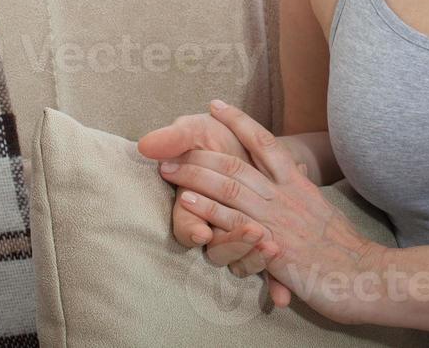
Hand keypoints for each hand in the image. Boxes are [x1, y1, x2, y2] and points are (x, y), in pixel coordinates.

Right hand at [137, 111, 296, 307]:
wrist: (250, 142)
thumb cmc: (214, 137)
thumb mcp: (194, 131)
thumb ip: (173, 139)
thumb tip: (146, 145)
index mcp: (195, 204)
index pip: (186, 225)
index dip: (190, 229)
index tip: (201, 232)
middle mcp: (214, 226)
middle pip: (217, 248)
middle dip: (233, 243)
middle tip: (252, 233)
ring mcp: (238, 234)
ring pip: (240, 263)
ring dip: (254, 259)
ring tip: (271, 246)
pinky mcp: (262, 240)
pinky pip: (266, 272)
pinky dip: (274, 284)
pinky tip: (282, 297)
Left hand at [157, 99, 385, 324]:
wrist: (361, 273)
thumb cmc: (341, 247)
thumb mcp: (322, 210)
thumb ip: (302, 194)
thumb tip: (294, 176)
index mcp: (298, 184)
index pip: (266, 143)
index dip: (238, 122)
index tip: (216, 105)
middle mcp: (285, 194)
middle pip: (237, 162)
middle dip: (202, 151)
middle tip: (174, 144)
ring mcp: (276, 218)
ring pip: (229, 187)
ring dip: (194, 176)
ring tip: (168, 168)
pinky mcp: (269, 243)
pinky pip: (231, 221)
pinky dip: (206, 208)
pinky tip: (186, 201)